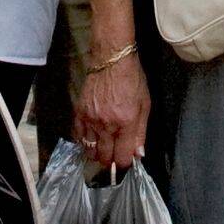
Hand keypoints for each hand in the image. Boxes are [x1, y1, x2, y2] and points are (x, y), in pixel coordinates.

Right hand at [76, 49, 148, 170]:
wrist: (111, 58)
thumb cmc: (132, 79)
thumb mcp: (145, 105)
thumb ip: (141, 132)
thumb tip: (138, 155)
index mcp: (126, 123)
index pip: (122, 158)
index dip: (124, 164)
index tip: (125, 161)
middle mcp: (107, 125)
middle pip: (104, 158)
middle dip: (110, 162)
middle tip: (113, 157)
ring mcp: (91, 119)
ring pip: (89, 151)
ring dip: (96, 154)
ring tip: (102, 150)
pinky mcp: (79, 112)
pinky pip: (78, 136)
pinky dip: (83, 142)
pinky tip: (90, 139)